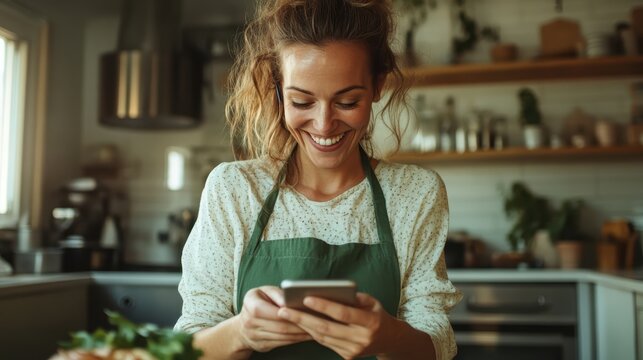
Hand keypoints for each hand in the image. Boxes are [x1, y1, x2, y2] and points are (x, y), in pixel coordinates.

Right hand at [236, 286, 311, 352]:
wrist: (241, 327)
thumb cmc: (257, 302)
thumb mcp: (264, 291)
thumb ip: (277, 293)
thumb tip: (289, 299)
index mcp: (252, 306)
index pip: (275, 312)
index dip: (292, 313)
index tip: (308, 312)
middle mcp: (251, 323)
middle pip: (282, 326)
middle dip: (301, 325)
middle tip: (318, 322)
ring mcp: (256, 337)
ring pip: (284, 337)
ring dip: (301, 334)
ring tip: (317, 329)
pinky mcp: (263, 346)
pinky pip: (283, 343)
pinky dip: (296, 339)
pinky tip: (307, 335)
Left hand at [277, 292, 399, 358]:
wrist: (389, 340)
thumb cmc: (377, 314)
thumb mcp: (371, 302)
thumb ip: (353, 297)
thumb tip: (326, 291)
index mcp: (370, 322)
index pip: (343, 313)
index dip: (324, 306)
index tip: (306, 298)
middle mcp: (362, 339)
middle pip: (327, 328)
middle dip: (303, 318)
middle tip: (284, 310)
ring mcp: (353, 350)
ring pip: (323, 337)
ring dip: (303, 326)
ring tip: (287, 315)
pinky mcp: (347, 356)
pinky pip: (325, 343)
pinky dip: (311, 332)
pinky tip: (300, 323)